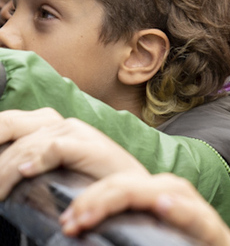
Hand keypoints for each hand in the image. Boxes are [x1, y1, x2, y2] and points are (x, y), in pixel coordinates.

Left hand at [0, 109, 146, 199]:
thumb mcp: (57, 169)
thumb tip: (5, 172)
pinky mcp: (91, 147)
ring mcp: (78, 133)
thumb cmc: (94, 183)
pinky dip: (38, 160)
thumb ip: (33, 162)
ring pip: (28, 145)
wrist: (135, 187)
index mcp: (53, 126)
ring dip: (5, 173)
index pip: (10, 123)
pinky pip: (56, 148)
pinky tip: (25, 173)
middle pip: (12, 128)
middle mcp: (64, 124)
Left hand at [59, 172, 229, 244]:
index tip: (67, 223)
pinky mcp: (215, 234)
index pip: (125, 186)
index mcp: (159, 204)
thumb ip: (121, 231)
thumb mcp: (143, 241)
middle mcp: (180, 203)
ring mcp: (200, 217)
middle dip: (101, 196)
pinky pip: (198, 217)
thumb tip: (79, 231)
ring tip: (98, 211)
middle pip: (141, 183)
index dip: (94, 197)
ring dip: (130, 196)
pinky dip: (181, 210)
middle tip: (72, 222)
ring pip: (169, 190)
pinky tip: (163, 205)